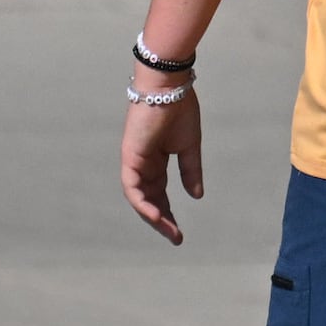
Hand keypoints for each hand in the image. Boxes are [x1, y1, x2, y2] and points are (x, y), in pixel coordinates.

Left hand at [122, 86, 203, 243]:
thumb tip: (196, 195)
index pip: (159, 194)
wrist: (168, 88)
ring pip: (140, 199)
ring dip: (154, 217)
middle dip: (162, 220)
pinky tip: (157, 216)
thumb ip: (190, 171)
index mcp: (156, 161)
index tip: (179, 232)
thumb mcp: (190, 146)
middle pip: (150, 200)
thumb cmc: (180, 110)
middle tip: (176, 238)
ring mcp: (134, 162)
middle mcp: (142, 164)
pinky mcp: (130, 158)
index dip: (169, 213)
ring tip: (170, 232)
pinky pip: (133, 188)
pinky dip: (143, 204)